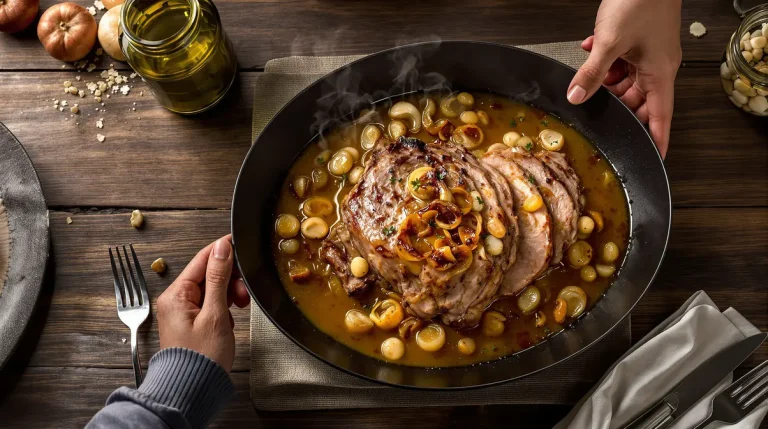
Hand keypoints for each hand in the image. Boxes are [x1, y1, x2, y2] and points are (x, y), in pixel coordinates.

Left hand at [157, 235, 249, 371]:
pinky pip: (211, 303)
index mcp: (176, 294)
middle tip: (244, 292)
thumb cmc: (201, 358)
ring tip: (241, 306)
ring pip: (212, 288)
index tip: (239, 243)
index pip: (201, 260)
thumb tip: (221, 248)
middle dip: (230, 278)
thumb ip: (218, 278)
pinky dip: (224, 305)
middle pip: (208, 273)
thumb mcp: (215, 314)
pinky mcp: (193, 322)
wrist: (193, 389)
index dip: (222, 251)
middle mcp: (176, 300)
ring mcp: (184, 311)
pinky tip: (232, 315)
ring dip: (229, 293)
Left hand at [566, 0, 681, 157]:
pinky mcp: (639, 42)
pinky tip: (591, 50)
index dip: (657, 139)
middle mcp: (658, 66)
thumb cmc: (641, 2)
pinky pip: (621, 62)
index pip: (660, 116)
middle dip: (615, 103)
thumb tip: (577, 96)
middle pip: (638, 100)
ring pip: (625, 81)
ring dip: (605, 78)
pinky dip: (605, 61)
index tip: (654, 157)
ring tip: (591, 70)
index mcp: (660, 73)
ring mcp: (649, 54)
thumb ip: (591, 73)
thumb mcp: (609, 43)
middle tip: (596, 107)